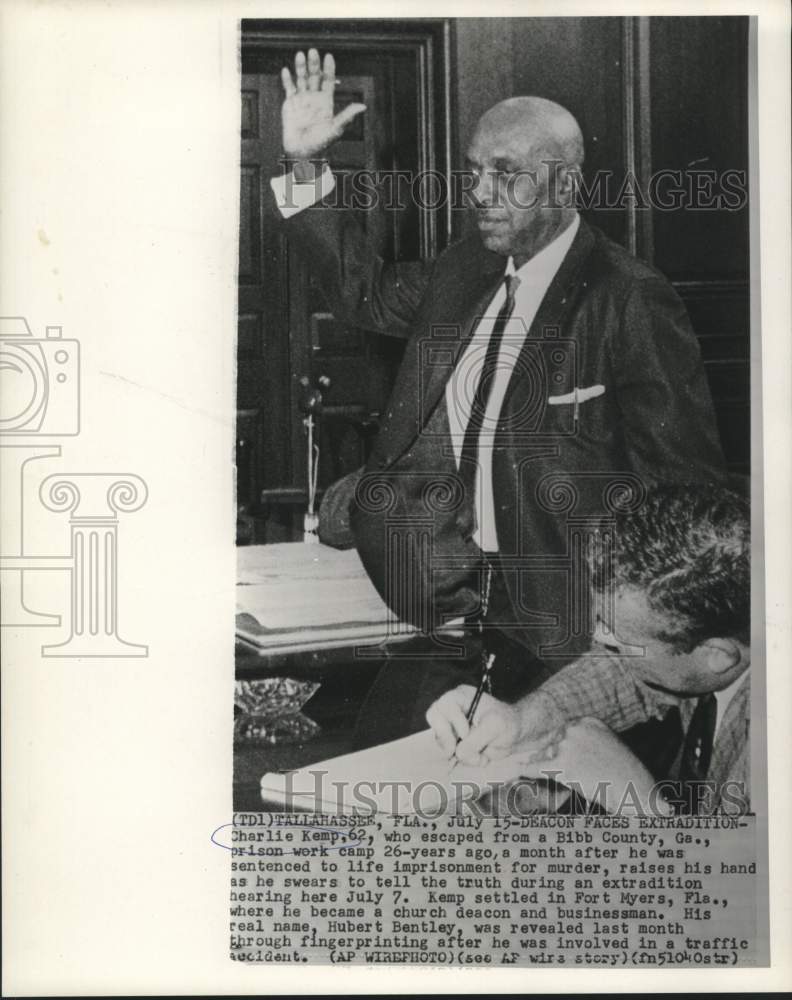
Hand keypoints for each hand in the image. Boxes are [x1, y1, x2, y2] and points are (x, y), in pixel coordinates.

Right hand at [281, 49, 365, 159]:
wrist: (302, 152)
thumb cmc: (320, 143)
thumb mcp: (335, 129)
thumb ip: (347, 116)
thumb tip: (362, 106)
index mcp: (326, 102)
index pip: (328, 81)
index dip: (329, 69)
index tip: (329, 56)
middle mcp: (314, 98)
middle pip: (314, 76)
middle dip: (314, 64)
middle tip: (313, 51)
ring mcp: (302, 99)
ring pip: (301, 79)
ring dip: (300, 67)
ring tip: (300, 54)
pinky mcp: (290, 104)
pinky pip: (288, 88)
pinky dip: (287, 79)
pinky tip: (286, 70)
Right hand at [426, 686, 523, 766]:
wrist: (514, 735)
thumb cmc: (506, 722)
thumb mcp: (494, 727)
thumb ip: (475, 739)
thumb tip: (458, 753)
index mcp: (461, 697)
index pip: (445, 705)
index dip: (453, 721)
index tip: (466, 733)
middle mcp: (452, 710)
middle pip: (434, 719)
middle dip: (445, 737)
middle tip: (454, 750)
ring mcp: (451, 727)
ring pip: (442, 741)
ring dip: (461, 753)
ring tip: (481, 755)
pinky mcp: (455, 743)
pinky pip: (450, 754)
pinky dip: (465, 760)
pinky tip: (481, 757)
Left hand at [515, 717, 673, 815]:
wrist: (636, 792)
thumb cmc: (627, 775)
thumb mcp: (609, 747)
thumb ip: (588, 741)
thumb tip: (562, 749)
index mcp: (588, 721)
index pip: (564, 732)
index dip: (562, 748)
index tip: (563, 758)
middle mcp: (575, 728)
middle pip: (553, 743)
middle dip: (555, 759)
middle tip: (572, 775)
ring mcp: (567, 745)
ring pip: (546, 756)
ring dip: (548, 768)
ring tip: (571, 781)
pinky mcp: (561, 765)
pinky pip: (537, 767)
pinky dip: (526, 770)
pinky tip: (518, 772)